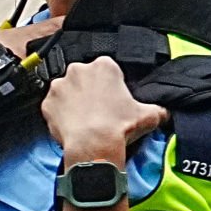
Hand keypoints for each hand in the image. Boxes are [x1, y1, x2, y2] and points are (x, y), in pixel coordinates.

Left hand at [40, 53, 167, 173]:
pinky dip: (60, 115)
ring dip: (73, 102)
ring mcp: (59, 86)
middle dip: (89, 91)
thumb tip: (164, 113)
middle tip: (98, 110)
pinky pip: (53, 107)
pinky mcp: (47, 103)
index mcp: (104, 65)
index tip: (112, 99)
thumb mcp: (149, 115)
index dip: (110, 85)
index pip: (107, 70)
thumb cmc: (120, 125)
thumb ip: (158, 109)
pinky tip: (71, 126)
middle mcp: (78, 70)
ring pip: (67, 91)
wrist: (94, 144)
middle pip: (84, 78)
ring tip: (84, 120)